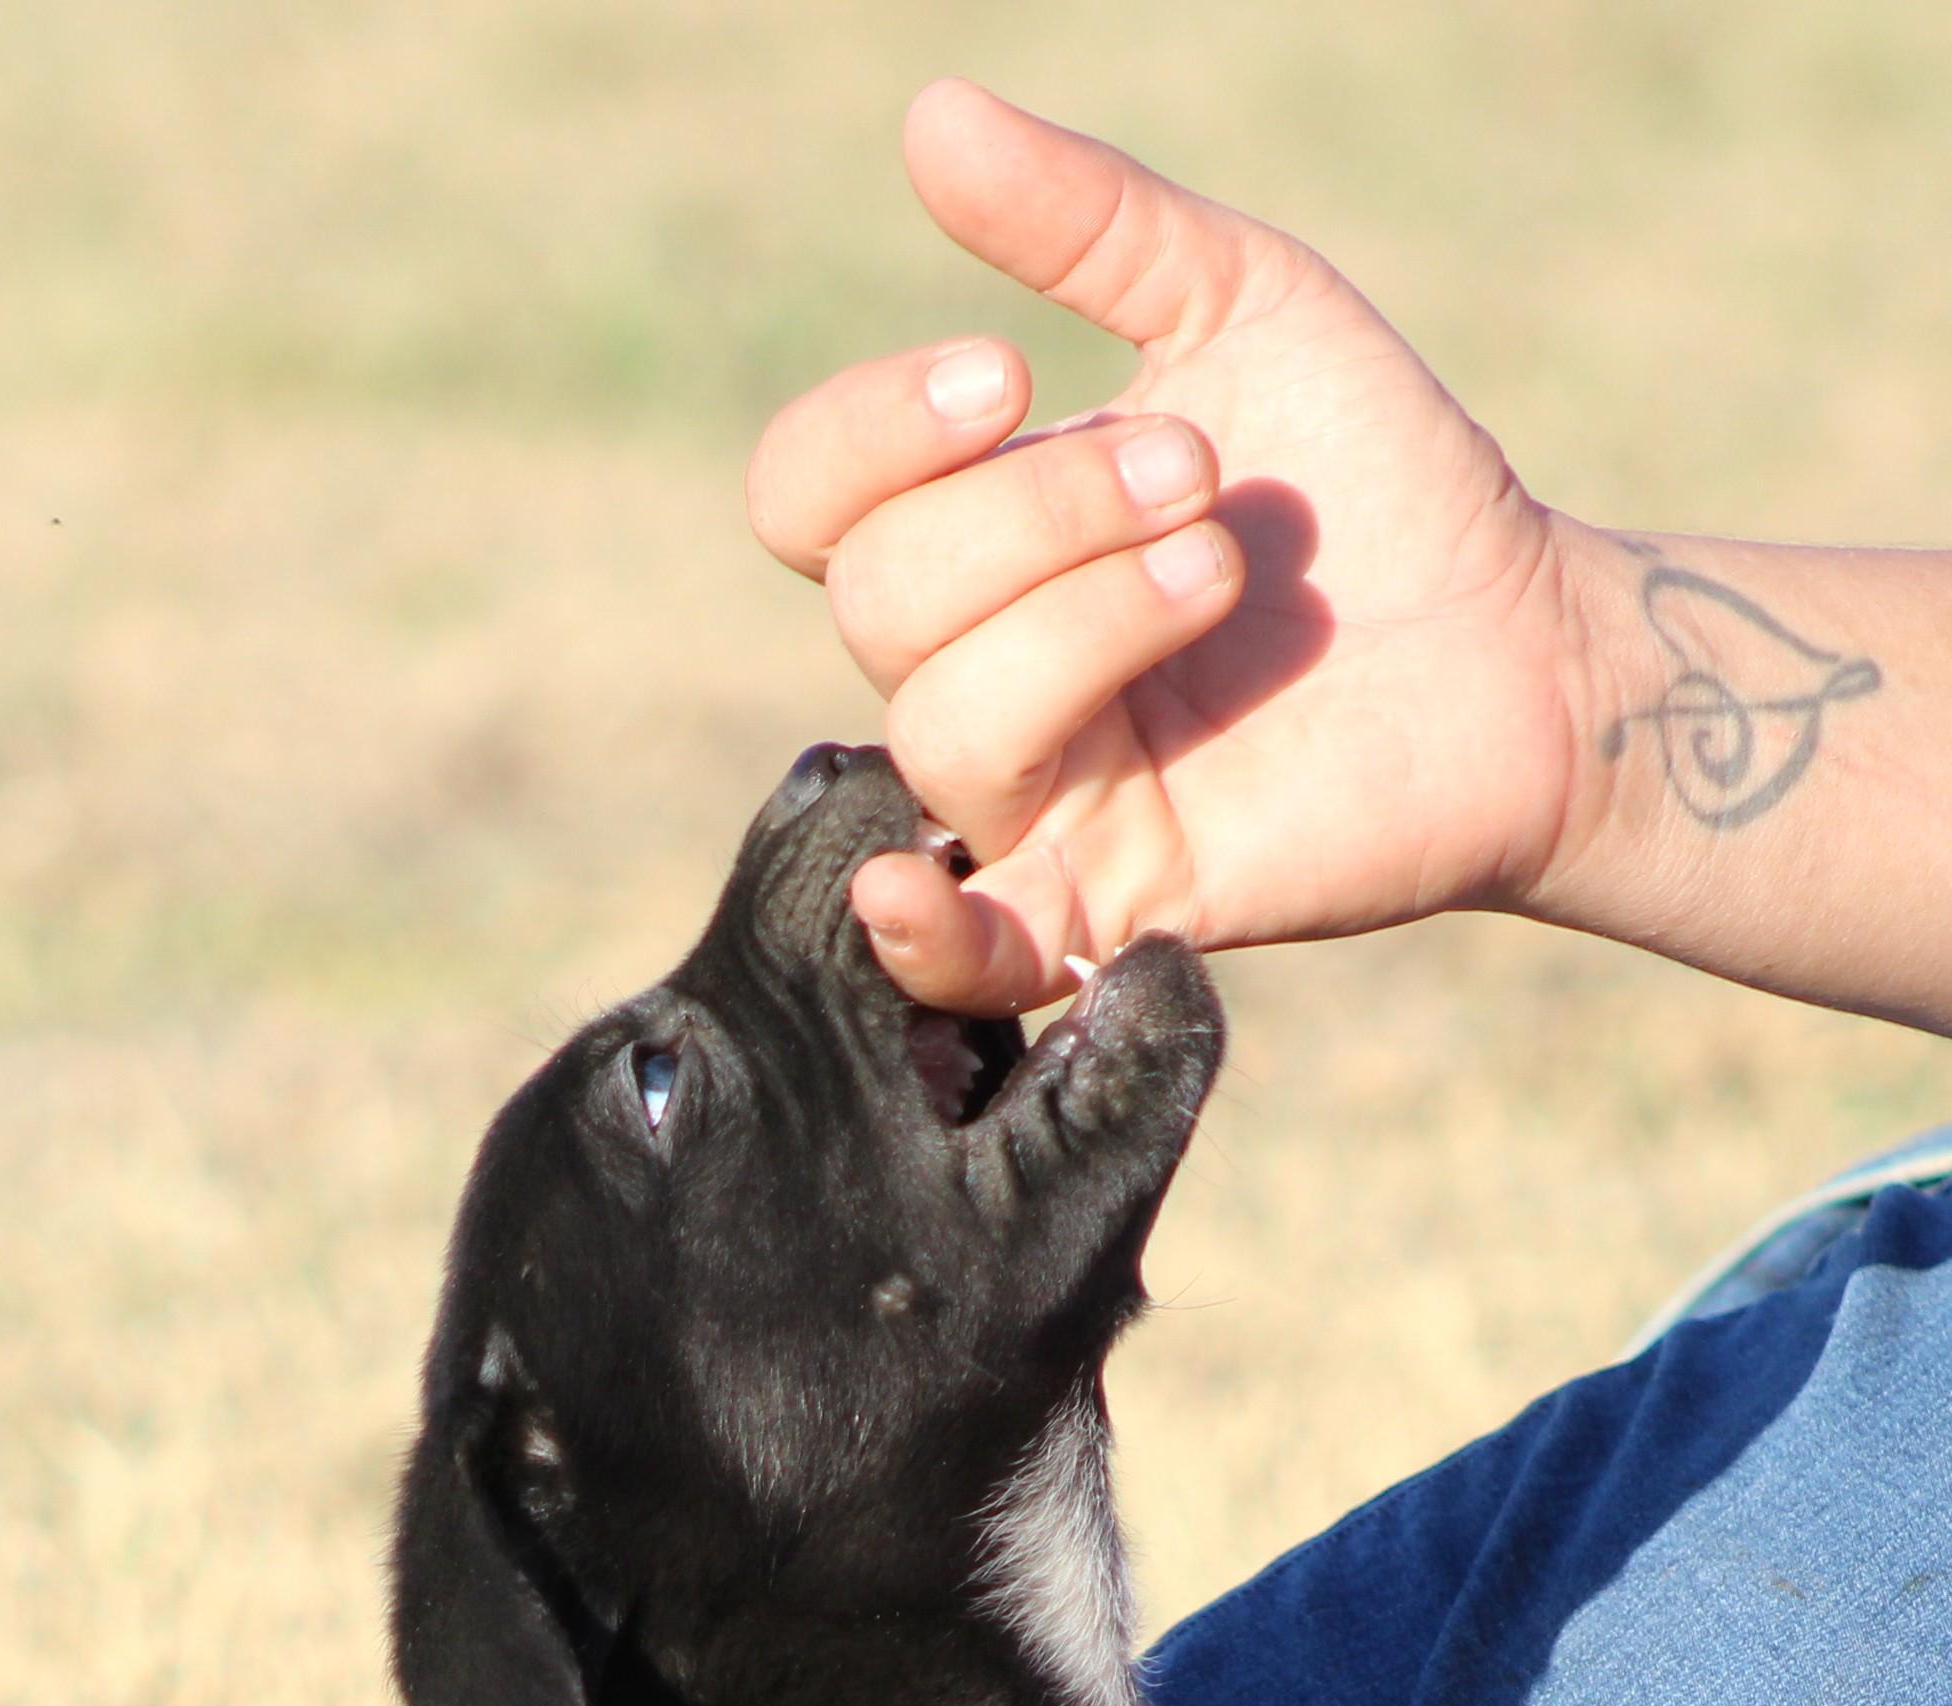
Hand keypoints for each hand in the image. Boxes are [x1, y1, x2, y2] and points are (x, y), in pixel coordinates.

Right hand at [746, 81, 1592, 1010]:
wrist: (1530, 636)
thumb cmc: (1374, 484)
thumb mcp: (1244, 308)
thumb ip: (1090, 226)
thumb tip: (932, 117)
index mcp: (971, 538)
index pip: (810, 501)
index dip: (874, 433)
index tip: (1013, 374)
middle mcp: (975, 670)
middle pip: (881, 604)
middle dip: (1042, 515)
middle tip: (1204, 483)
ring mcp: (1038, 797)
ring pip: (947, 726)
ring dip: (1086, 623)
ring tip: (1221, 573)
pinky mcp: (1115, 904)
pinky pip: (969, 952)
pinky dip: (924, 935)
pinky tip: (912, 896)